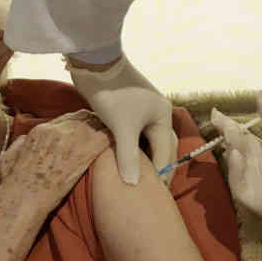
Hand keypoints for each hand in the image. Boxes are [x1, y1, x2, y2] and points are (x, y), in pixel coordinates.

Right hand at [0, 109, 110, 215]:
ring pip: (94, 124)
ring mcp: (71, 141)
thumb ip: (20, 144)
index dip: (76, 124)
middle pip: (81, 118)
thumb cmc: (14, 184)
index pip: (65, 119)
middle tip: (102, 130)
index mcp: (40, 131)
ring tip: (112, 135)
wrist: (23, 199)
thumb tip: (26, 140)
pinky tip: (118, 143)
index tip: (84, 130)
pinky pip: (104, 138)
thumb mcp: (10, 157)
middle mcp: (57, 131)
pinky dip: (111, 139)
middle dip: (91, 123)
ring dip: (102, 129)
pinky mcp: (83, 154)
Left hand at [67, 55, 177, 185]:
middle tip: (148, 190)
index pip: (166, 153)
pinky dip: (133, 148)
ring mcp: (144, 112)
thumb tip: (134, 185)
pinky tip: (125, 160)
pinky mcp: (129, 110)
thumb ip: (129, 157)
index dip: (160, 174)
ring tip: (137, 179)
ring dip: (144, 158)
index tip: (153, 195)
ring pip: (148, 141)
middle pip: (162, 147)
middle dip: (157, 168)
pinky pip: (136, 135)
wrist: (95, 64)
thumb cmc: (113, 95)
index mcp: (163, 117)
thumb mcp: (122, 127)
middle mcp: (158, 114)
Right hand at [210, 90, 261, 222]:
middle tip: (223, 125)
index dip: (227, 126)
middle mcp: (258, 169)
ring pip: (234, 172)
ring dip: (230, 157)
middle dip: (226, 138)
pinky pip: (240, 191)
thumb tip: (260, 94)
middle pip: (234, 152)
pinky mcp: (261, 204)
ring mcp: (258, 187)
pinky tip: (240, 160)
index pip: (240, 138)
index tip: (215, 113)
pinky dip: (236, 176)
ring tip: (232, 142)